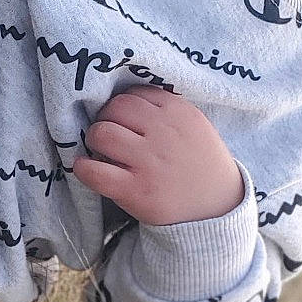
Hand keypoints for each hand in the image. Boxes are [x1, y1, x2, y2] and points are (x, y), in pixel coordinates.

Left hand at [71, 87, 244, 224]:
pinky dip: (84, 168)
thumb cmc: (200, 164)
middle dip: (105, 119)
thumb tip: (123, 102)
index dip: (122, 106)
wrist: (217, 207)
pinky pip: (95, 172)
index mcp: (178, 112)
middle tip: (109, 135)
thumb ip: (166, 110)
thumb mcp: (195, 126)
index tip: (123, 120)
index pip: (134, 94)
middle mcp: (163, 133)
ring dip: (94, 140)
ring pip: (102, 133)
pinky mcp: (135, 190)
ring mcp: (148, 162)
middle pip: (115, 108)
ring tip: (101, 152)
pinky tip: (86, 168)